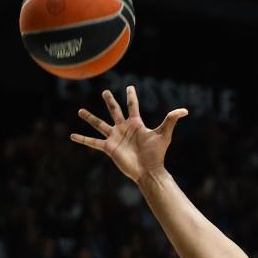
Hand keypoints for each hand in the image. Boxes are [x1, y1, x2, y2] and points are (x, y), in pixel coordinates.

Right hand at [71, 86, 187, 182]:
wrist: (148, 170)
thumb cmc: (157, 154)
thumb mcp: (164, 134)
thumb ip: (171, 120)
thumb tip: (184, 110)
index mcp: (136, 123)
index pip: (132, 106)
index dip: (131, 96)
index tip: (129, 87)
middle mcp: (124, 128)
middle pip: (114, 111)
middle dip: (110, 101)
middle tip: (105, 92)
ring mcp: (115, 137)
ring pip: (99, 124)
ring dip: (90, 118)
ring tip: (80, 110)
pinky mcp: (109, 148)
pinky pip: (93, 142)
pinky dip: (83, 139)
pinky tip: (72, 135)